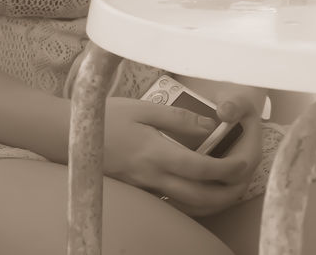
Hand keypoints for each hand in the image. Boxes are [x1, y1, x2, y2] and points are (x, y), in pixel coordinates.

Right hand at [101, 95, 262, 216]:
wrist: (70, 137)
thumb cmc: (108, 118)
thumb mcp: (144, 109)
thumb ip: (179, 119)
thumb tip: (210, 128)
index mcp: (155, 154)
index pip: (199, 168)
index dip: (225, 169)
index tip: (243, 163)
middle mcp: (152, 177)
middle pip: (198, 196)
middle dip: (227, 193)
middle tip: (244, 181)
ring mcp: (145, 189)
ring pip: (187, 206)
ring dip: (214, 203)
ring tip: (231, 189)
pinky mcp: (140, 192)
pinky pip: (173, 204)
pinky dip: (194, 203)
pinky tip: (204, 192)